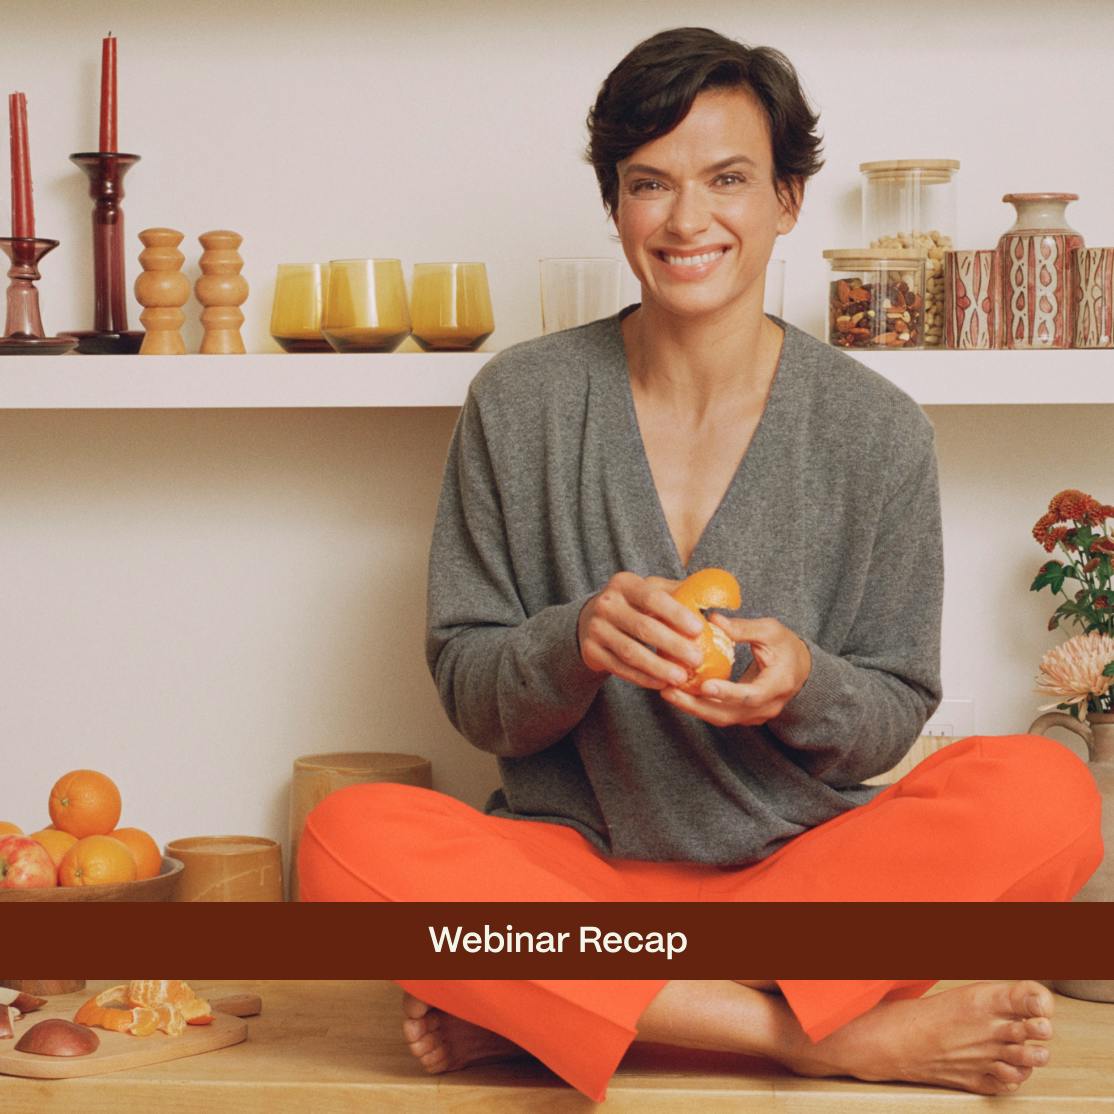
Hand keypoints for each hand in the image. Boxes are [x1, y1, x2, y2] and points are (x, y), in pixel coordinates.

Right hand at [578, 571, 706, 689]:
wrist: (591, 621)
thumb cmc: (633, 605)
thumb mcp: (650, 590)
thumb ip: (678, 592)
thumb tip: (717, 597)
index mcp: (624, 584)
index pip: (652, 597)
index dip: (676, 614)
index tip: (699, 630)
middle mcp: (606, 604)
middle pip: (643, 627)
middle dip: (673, 645)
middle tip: (697, 660)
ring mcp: (595, 629)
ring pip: (630, 652)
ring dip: (658, 667)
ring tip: (681, 677)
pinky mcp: (590, 651)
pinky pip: (620, 668)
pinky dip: (642, 678)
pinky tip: (661, 684)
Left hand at [661, 615, 811, 726]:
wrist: (801, 670)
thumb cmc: (786, 646)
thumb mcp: (771, 631)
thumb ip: (743, 628)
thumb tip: (713, 619)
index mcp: (778, 685)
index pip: (751, 695)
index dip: (728, 693)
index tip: (704, 685)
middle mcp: (767, 707)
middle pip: (728, 714)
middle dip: (696, 705)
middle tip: (669, 691)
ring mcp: (755, 716)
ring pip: (720, 718)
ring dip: (692, 707)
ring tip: (667, 692)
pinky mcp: (744, 716)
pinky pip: (719, 715)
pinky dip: (699, 706)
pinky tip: (678, 693)